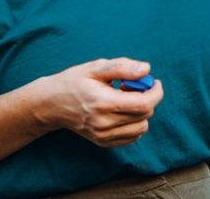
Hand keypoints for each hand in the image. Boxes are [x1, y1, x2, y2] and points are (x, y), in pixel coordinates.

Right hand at [37, 57, 163, 147]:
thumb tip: (146, 70)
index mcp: (103, 102)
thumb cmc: (75, 81)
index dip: (156, 92)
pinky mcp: (103, 142)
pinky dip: (134, 124)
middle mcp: (104, 123)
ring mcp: (103, 135)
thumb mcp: (96, 68)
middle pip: (145, 115)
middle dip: (148, 99)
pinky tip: (122, 112)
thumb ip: (122, 67)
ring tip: (125, 100)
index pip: (144, 104)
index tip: (154, 82)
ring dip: (141, 113)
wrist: (52, 104)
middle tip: (134, 87)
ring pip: (141, 128)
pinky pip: (132, 136)